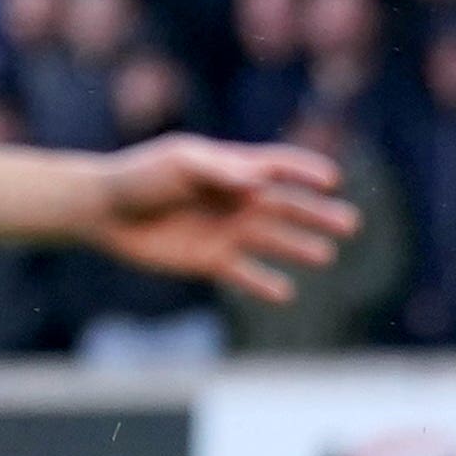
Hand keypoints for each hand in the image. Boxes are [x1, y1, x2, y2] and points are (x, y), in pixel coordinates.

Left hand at [88, 134, 357, 300]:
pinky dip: (264, 283)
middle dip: (318, 214)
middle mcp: (237, 200)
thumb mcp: (178, 164)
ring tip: (326, 256)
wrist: (105, 210)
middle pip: (287, 207)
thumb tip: (257, 182)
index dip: (306, 171)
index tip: (331, 179)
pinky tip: (285, 291)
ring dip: (300, 247)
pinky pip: (245, 274)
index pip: (279, 168)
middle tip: (350, 224)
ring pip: (273, 241)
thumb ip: (218, 171)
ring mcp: (226, 231)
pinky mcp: (210, 261)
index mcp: (232, 169)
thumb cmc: (140, 176)